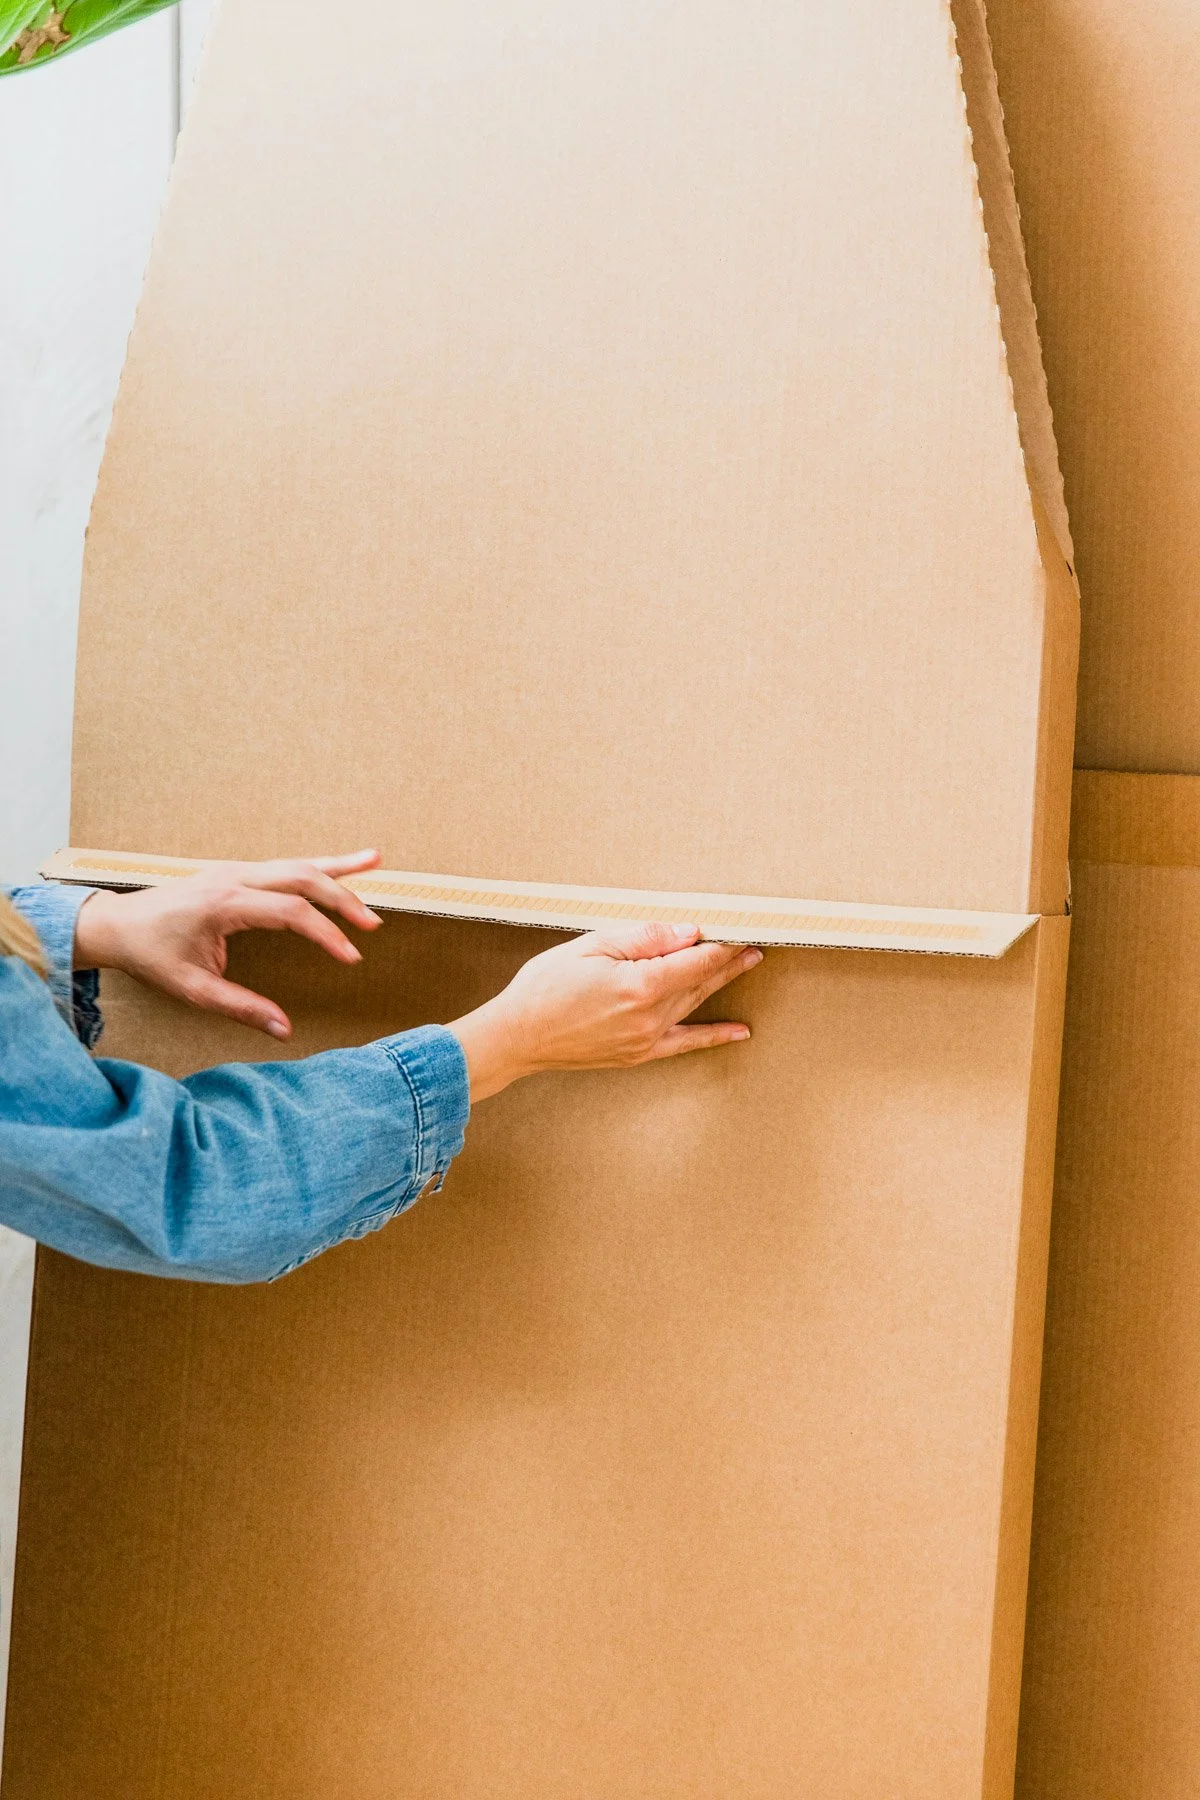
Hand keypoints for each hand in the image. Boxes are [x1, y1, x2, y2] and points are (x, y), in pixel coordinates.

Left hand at [73, 851, 382, 1038]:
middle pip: (301, 877)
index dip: (325, 933)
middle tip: (372, 924)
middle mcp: (233, 878)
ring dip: (336, 868)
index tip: (350, 957)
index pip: (289, 912)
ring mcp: (236, 870)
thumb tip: (285, 1031)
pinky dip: (316, 864)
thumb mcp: (193, 990)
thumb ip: (242, 1008)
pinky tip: (343, 864)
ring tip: (375, 861)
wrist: (116, 925)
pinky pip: (283, 865)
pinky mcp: (237, 872)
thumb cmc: (151, 957)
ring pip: (296, 863)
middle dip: (342, 899)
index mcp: (223, 904)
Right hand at [449, 921, 760, 1101]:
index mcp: (640, 984)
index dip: (723, 943)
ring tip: (748, 962)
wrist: (518, 1037)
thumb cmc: (545, 986)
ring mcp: (646, 1039)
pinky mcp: (638, 1054)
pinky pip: (685, 1043)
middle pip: (701, 981)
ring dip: (723, 983)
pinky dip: (713, 1036)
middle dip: (729, 958)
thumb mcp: (590, 946)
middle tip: (756, 940)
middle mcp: (650, 1016)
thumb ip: (642, 938)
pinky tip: (739, 1032)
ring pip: (694, 1004)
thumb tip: (687, 932)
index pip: (696, 959)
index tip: (743, 927)